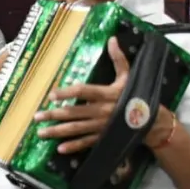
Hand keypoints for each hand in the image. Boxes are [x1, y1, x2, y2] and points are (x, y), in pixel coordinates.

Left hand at [34, 37, 130, 153]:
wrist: (152, 121)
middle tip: (37, 116)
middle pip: (74, 113)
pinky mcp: (104, 138)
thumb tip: (112, 39)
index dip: (67, 92)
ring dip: (57, 131)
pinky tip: (60, 148)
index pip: (84, 91)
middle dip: (54, 115)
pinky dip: (74, 146)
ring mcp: (102, 126)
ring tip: (40, 133)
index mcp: (107, 94)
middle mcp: (102, 111)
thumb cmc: (136, 95)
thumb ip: (118, 59)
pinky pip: (87, 143)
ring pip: (76, 129)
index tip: (51, 95)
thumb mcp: (129, 76)